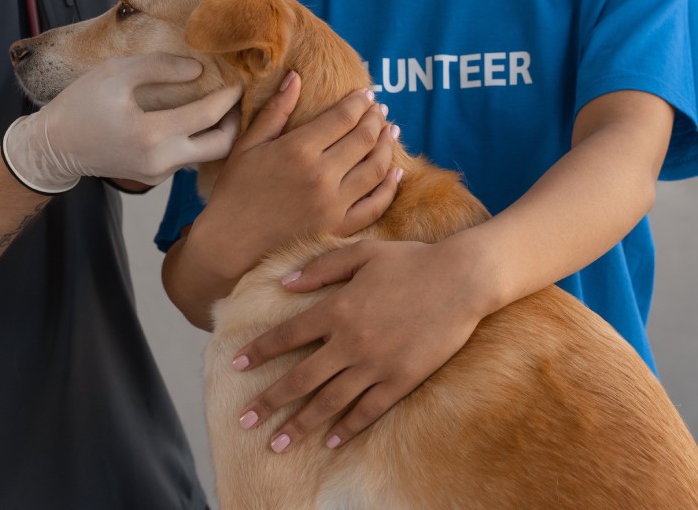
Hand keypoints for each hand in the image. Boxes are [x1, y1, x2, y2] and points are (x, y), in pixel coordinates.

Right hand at [3, 53, 241, 190]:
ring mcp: (158, 174)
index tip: (239, 80)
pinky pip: (185, 159)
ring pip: (204, 156)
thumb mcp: (116, 73)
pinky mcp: (153, 178)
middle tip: (235, 100)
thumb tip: (198, 70)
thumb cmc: (80, 105)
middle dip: (234, 122)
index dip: (229, 96)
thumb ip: (159, 67)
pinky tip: (190, 120)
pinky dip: (195, 140)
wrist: (53, 147)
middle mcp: (160, 161)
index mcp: (151, 135)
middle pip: (220, 147)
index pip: (207, 115)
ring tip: (216, 106)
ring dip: (215, 132)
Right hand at [188, 71, 400, 281]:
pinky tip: (396, 172)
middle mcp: (321, 175)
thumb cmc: (234, 191)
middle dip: (376, 119)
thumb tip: (295, 76)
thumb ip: (275, 110)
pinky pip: (376, 205)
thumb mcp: (248, 145)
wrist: (230, 243)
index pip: (343, 117)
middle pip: (364, 139)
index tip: (366, 94)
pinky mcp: (339, 228)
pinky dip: (390, 186)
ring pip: (376, 168)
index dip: (359, 102)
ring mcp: (333, 204)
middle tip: (379, 110)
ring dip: (387, 146)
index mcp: (298, 150)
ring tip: (390, 132)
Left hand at [231, 238, 493, 452]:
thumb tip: (284, 283)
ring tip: (278, 444)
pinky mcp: (401, 379)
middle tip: (244, 421)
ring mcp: (376, 365)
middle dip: (268, 403)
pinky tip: (329, 441)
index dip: (258, 351)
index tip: (236, 365)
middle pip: (299, 379)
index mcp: (335, 309)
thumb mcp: (361, 254)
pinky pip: (368, 410)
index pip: (286, 336)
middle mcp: (349, 342)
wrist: (462, 278)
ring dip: (300, 425)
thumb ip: (320, 268)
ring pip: (329, 402)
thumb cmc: (411, 260)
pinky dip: (347, 428)